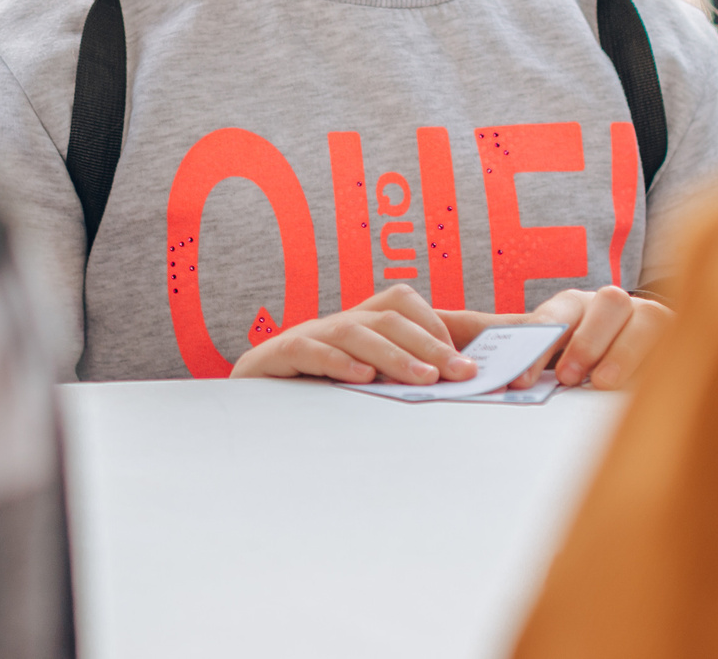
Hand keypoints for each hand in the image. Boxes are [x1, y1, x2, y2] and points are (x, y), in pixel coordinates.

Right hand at [229, 284, 479, 384]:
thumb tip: (460, 379)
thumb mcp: (367, 383)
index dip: (438, 327)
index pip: (404, 304)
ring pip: (355, 331)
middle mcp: (336, 323)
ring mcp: (307, 336)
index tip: (468, 363)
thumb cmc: (314, 397)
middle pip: (388, 316)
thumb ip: (405, 379)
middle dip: (431, 343)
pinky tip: (363, 378)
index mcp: (360, 324)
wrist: (249, 412)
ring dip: (394, 354)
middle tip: (462, 372)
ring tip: (425, 379)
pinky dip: (338, 361)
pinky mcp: (277, 356)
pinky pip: (309, 350)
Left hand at [521, 287, 672, 390]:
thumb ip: (516, 349)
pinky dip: (663, 363)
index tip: (522, 380)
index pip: (558, 316)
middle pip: (610, 303)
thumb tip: (467, 342)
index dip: (540, 344)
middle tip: (566, 378)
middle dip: (587, 340)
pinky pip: (677, 346)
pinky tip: (649, 388)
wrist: (635, 364)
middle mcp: (618, 306)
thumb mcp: (546, 355)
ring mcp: (653, 320)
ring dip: (624, 352)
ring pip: (648, 320)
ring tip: (602, 384)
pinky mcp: (680, 342)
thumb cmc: (578, 360)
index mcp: (577, 305)